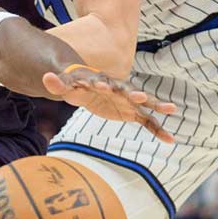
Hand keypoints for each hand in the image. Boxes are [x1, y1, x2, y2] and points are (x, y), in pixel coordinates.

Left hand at [40, 64, 177, 142]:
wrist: (88, 85)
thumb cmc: (76, 85)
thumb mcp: (65, 85)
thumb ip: (57, 84)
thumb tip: (45, 78)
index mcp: (102, 83)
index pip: (103, 83)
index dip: (104, 86)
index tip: (105, 87)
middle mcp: (119, 90)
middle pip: (129, 91)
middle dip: (135, 94)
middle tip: (142, 97)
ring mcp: (128, 102)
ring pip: (144, 106)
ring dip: (156, 107)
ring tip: (172, 109)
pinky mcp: (132, 113)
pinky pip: (148, 123)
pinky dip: (159, 130)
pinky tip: (171, 140)